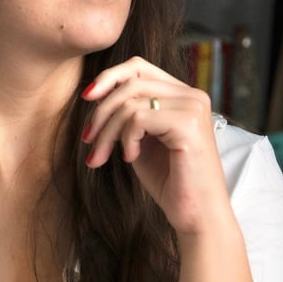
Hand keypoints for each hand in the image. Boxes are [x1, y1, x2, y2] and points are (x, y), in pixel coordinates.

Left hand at [82, 56, 227, 235]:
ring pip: (130, 102)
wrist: (196, 215)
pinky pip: (138, 119)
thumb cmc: (170, 181)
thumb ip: (128, 115)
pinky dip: (126, 140)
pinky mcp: (188, 124)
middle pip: (130, 83)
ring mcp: (193, 107)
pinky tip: (131, 158)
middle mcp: (192, 95)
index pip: (139, 67)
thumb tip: (95, 94)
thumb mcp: (142, 139)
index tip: (86, 98)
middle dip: (101, 113)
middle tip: (88, 142)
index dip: (108, 77)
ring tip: (102, 156)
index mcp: (183, 95)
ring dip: (107, 132)